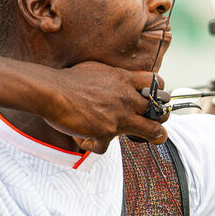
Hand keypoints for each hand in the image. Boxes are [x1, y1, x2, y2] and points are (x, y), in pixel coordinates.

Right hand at [43, 62, 168, 152]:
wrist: (52, 92)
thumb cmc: (69, 80)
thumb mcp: (98, 69)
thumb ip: (113, 76)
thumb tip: (118, 79)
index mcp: (124, 80)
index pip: (156, 83)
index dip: (159, 92)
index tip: (157, 98)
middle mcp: (126, 99)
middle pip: (159, 110)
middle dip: (162, 117)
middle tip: (160, 121)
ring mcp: (118, 117)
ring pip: (151, 131)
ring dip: (154, 136)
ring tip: (156, 138)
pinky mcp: (106, 133)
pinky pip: (108, 146)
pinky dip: (96, 144)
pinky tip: (87, 140)